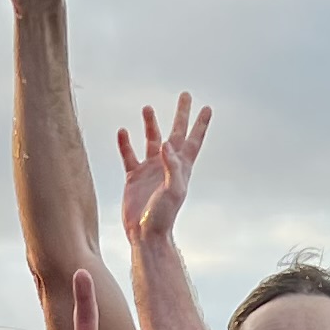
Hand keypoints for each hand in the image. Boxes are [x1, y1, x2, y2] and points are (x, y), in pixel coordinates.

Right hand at [113, 93, 207, 243]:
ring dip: (151, 124)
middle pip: (176, 133)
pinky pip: (129, 155)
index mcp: (181, 168)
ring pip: (152, 140)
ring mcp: (150, 170)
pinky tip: (123, 131)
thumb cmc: (163, 216)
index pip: (193, 140)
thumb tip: (165, 144)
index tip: (207, 107)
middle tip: (185, 95)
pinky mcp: (133, 177)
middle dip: (181, 114)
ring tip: (148, 107)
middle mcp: (167, 165)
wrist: (145, 234)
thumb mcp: (173, 191)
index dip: (201, 124)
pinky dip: (126, 143)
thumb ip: (171, 167)